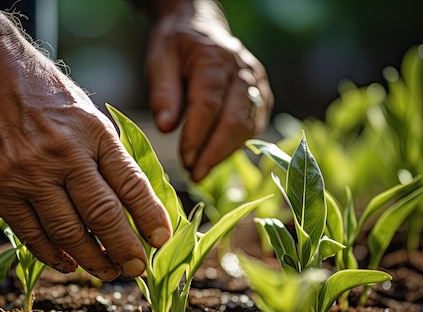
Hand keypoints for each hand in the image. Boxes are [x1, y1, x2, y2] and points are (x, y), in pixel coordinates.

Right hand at [0, 6, 171, 280]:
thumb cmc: (44, 94)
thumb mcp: (87, 114)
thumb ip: (106, 156)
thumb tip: (132, 205)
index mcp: (93, 133)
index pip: (131, 183)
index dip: (150, 217)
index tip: (161, 240)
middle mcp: (63, 154)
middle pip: (103, 215)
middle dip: (125, 250)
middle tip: (138, 270)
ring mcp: (28, 174)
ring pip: (68, 232)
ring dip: (92, 260)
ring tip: (108, 273)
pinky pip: (30, 235)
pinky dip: (52, 255)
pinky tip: (67, 264)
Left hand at [143, 0, 273, 181]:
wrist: (202, 26)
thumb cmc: (178, 46)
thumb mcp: (160, 60)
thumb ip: (163, 93)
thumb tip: (166, 127)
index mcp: (215, 58)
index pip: (209, 104)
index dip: (197, 136)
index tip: (184, 160)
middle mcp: (243, 70)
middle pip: (235, 119)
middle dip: (214, 152)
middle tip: (193, 174)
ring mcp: (257, 83)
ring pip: (248, 126)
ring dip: (225, 153)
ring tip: (200, 170)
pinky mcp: (262, 96)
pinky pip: (254, 126)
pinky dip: (235, 145)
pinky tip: (215, 156)